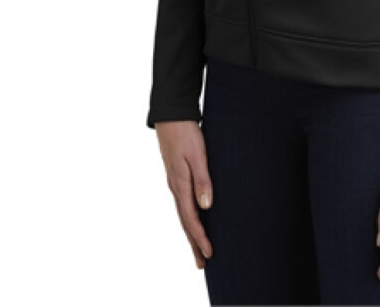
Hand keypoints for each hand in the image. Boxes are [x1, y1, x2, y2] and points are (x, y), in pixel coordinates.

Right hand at [155, 121, 213, 268]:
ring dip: (191, 232)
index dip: (200, 237)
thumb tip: (206, 207)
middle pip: (185, 221)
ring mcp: (175, 182)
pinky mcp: (177, 176)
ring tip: (199, 249)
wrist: (170, 115)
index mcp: (180, 184)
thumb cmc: (186, 133)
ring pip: (183, 213)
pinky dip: (189, 218)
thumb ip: (203, 180)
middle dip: (194, 243)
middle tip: (202, 263)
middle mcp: (176, 187)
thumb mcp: (197, 154)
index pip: (190, 218)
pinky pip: (183, 203)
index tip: (209, 253)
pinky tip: (194, 219)